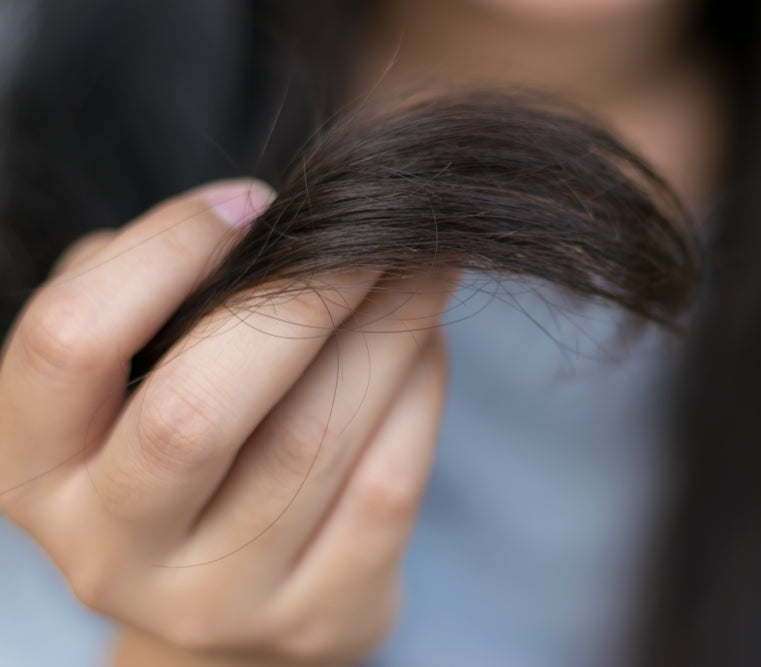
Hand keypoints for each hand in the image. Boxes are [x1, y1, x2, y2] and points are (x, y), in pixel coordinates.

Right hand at [0, 180, 450, 664]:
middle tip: (370, 226)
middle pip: (196, 411)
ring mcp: (216, 601)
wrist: (230, 603)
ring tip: (419, 262)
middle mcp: (112, 550)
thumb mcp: (133, 383)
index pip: (70, 345)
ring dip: (382, 329)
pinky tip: (425, 341)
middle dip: (300, 295)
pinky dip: (418, 393)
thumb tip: (269, 223)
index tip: (252, 203)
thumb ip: (162, 300)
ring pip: (310, 441)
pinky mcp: (317, 620)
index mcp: (39, 468)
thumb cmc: (182, 455)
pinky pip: (384, 487)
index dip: (162, 253)